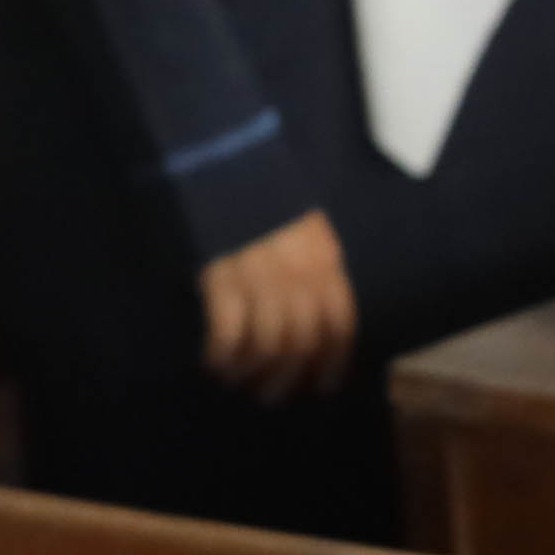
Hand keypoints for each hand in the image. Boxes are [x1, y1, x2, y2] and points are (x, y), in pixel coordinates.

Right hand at [195, 207, 356, 397]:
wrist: (224, 159)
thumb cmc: (264, 194)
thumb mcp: (306, 225)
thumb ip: (315, 265)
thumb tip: (313, 312)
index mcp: (325, 261)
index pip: (340, 325)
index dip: (333, 361)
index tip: (323, 385)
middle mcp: (300, 277)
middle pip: (303, 344)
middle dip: (287, 377)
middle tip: (270, 395)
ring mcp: (261, 279)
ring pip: (268, 346)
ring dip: (252, 371)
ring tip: (237, 379)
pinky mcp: (223, 280)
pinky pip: (229, 334)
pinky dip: (222, 356)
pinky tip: (214, 363)